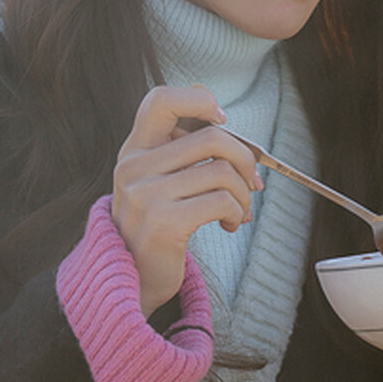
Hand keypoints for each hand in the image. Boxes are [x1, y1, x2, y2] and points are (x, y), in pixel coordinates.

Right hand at [111, 85, 262, 315]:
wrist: (131, 281)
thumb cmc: (154, 228)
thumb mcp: (156, 183)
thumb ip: (179, 152)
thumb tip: (222, 120)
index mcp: (133, 151)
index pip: (161, 100)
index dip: (198, 100)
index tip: (221, 121)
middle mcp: (134, 168)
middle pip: (211, 137)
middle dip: (244, 159)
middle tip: (250, 182)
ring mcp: (146, 195)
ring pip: (223, 172)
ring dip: (243, 194)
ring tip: (238, 211)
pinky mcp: (164, 223)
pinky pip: (222, 201)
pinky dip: (236, 213)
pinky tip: (228, 224)